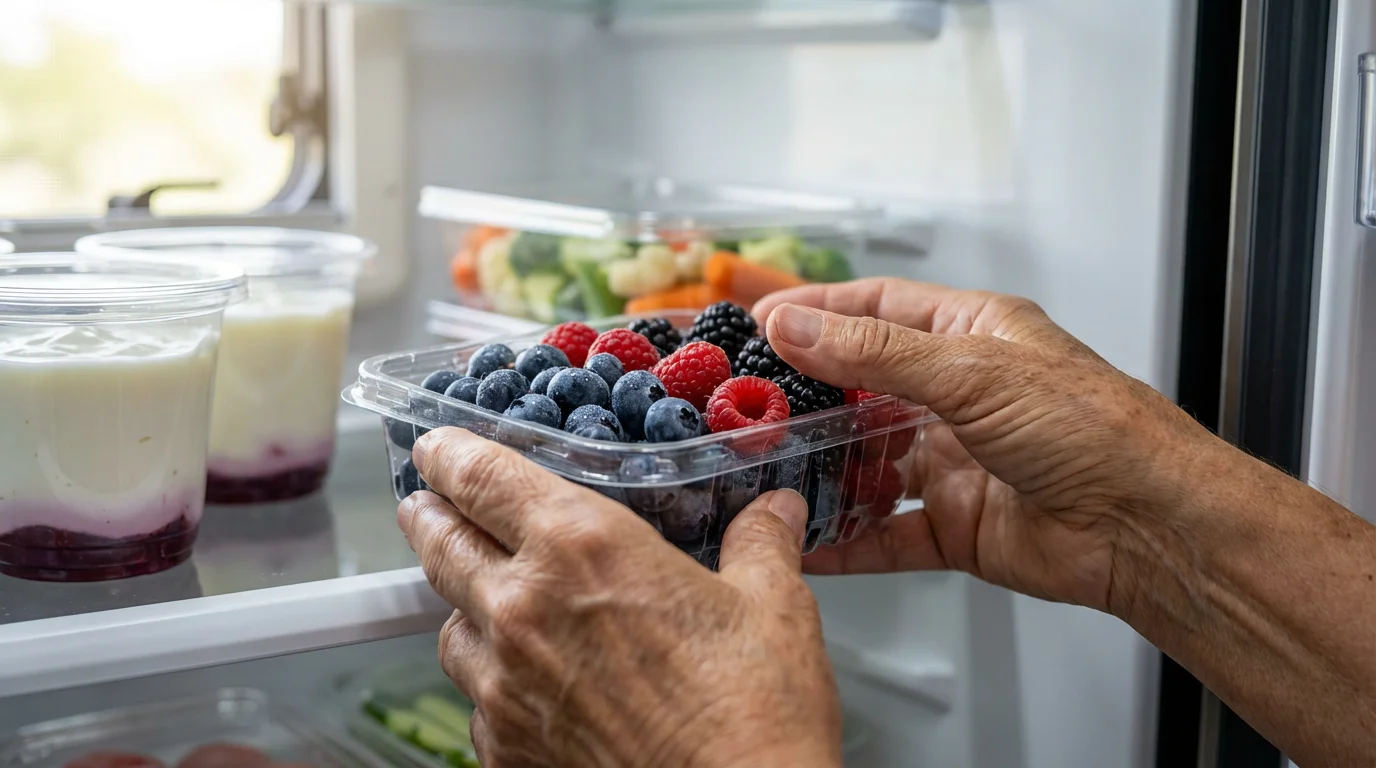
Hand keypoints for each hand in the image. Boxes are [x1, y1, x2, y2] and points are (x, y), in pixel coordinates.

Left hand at [398, 429, 842, 767]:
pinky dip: (491, 682)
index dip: (448, 454)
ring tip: (491, 599)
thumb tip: (776, 512)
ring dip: (462, 603)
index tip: (437, 447)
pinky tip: (529, 682)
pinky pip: (474, 701)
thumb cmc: (753, 716)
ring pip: (449, 626)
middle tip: (431, 504)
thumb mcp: (773, 606)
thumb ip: (761, 544)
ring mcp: (505, 685)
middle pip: (439, 543)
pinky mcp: (505, 748)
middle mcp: (524, 608)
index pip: (479, 478)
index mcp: (581, 548)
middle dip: (431, 515)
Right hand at [752, 278, 1216, 614]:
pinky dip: (845, 541)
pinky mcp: (955, 524)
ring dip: (820, 469)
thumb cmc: (1092, 429)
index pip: (875, 308)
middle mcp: (958, 395)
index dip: (815, 312)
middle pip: (861, 388)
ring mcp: (954, 462)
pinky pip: (885, 534)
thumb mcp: (971, 372)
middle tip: (745, 404)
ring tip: (763, 471)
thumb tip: (795, 326)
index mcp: (970, 336)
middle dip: (805, 396)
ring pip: (866, 464)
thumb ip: (874, 352)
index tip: (757, 324)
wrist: (1149, 526)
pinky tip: (806, 544)